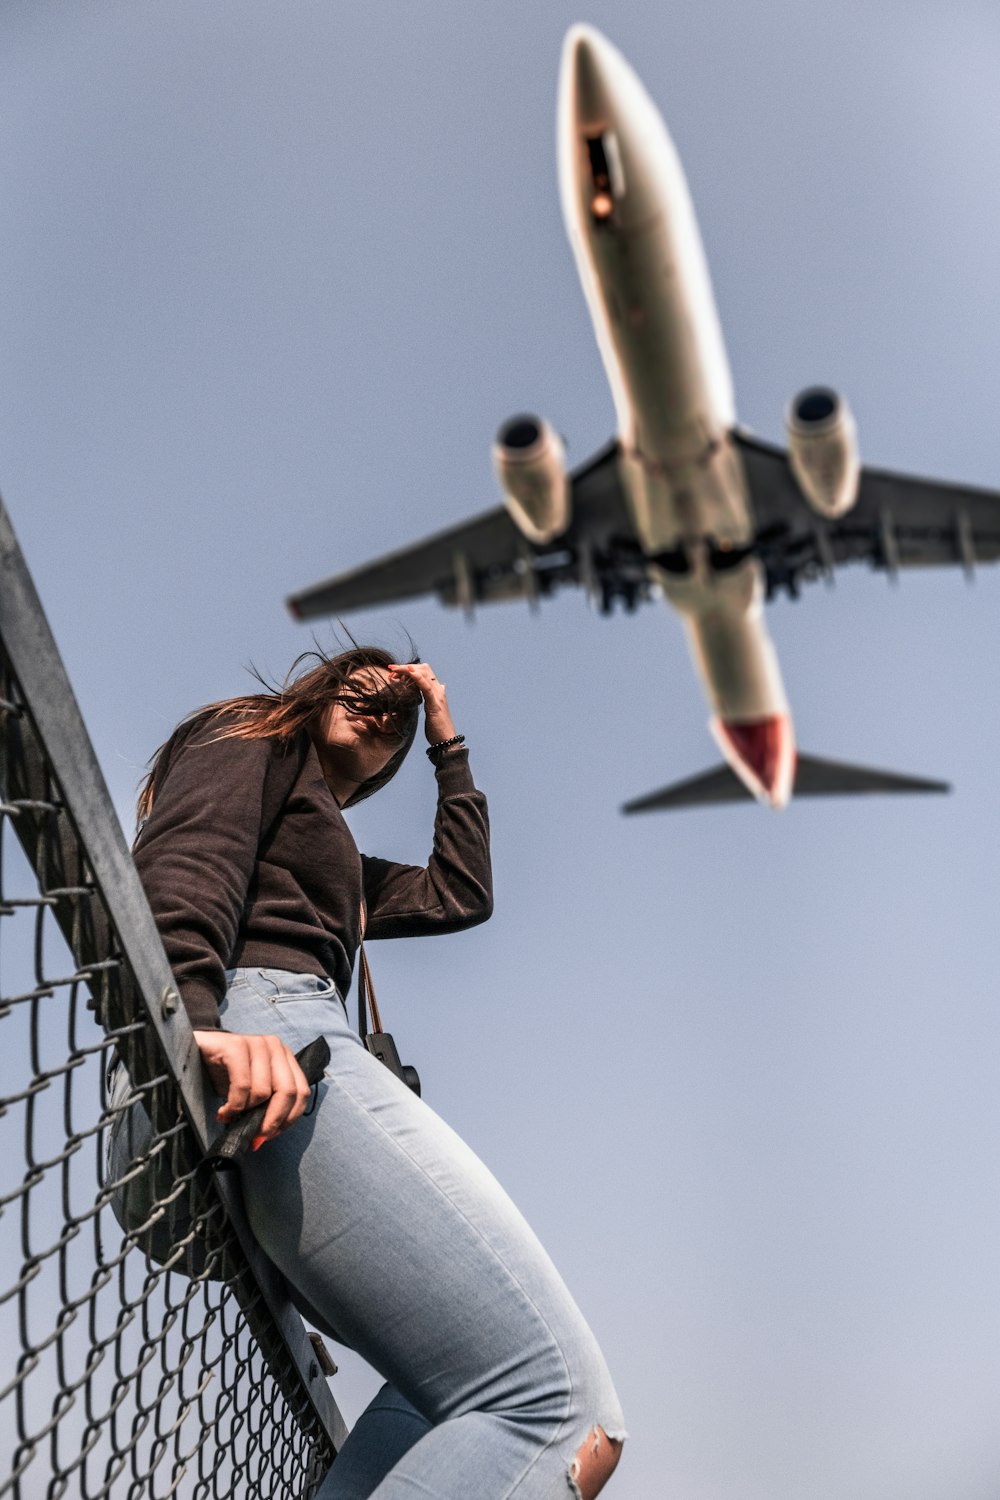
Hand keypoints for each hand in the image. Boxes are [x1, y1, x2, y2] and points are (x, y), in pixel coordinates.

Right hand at [192, 1029, 312, 1142]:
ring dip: (246, 1112)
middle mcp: (275, 1046)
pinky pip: (242, 1086)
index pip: (302, 1091)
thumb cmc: (225, 1074)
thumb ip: (267, 1105)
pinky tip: (223, 1112)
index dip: (289, 1118)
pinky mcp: (236, 1046)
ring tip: (231, 1116)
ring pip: (264, 1091)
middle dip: (272, 1120)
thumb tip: (268, 1135)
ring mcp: (256, 1043)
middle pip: (288, 1091)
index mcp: (284, 1057)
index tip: (270, 1134)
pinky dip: (233, 1106)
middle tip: (255, 1136)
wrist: (193, 1052)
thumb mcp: (252, 1089)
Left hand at [388, 662, 456, 745]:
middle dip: (406, 667)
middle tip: (391, 669)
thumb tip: (436, 689)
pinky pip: (426, 687)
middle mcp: (439, 690)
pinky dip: (418, 677)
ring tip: (394, 669)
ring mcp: (438, 696)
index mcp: (437, 691)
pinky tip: (410, 672)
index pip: (424, 672)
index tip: (395, 672)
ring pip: (424, 674)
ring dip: (407, 669)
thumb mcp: (432, 709)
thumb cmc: (437, 728)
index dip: (410, 669)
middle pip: (424, 669)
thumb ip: (431, 699)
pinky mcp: (435, 703)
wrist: (446, 741)